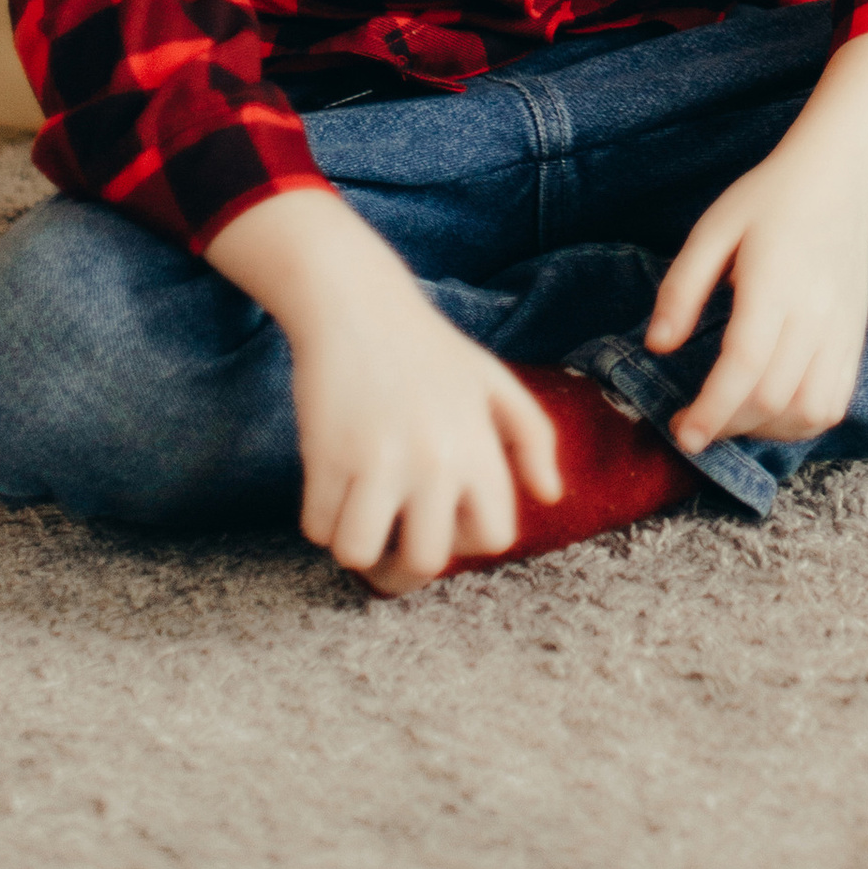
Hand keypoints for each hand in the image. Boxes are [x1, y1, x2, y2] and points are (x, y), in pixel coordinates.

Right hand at [208, 188, 562, 594]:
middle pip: (424, 563)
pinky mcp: (326, 455)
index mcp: (479, 446)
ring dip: (354, 544)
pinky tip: (332, 484)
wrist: (357, 302)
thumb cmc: (428, 347)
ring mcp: (378, 459)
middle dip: (404, 566)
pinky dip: (319, 516)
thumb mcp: (492, 381)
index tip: (442, 521)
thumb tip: (550, 495)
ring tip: (357, 516)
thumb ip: (533, 437)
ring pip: (359, 555)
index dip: (465, 539)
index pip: (493, 538)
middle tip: (391, 543)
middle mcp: (434, 459)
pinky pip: (317, 528)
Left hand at [644, 156, 867, 454]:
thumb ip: (682, 288)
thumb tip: (656, 346)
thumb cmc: (768, 201)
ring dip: (765, 431)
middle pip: (772, 397)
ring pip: (808, 411)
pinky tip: (770, 413)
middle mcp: (815, 313)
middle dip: (728, 425)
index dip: (712, 410)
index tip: (683, 434)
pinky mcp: (855, 340)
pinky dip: (800, 423)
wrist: (839, 181)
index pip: (743, 365)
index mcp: (774, 283)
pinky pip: (834, 403)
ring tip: (731, 419)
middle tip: (695, 423)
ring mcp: (841, 330)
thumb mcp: (712, 229)